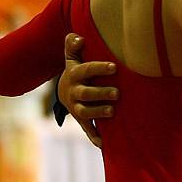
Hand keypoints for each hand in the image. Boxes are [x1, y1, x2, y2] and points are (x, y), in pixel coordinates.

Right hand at [58, 33, 118, 148]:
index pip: (86, 70)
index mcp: (75, 74)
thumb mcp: (72, 55)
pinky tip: (103, 143)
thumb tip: (79, 38)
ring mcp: (76, 106)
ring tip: (112, 112)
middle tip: (117, 93)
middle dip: (101, 94)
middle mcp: (74, 91)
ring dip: (98, 113)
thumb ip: (73, 44)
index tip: (114, 67)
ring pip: (84, 112)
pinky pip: (86, 129)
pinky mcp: (81, 119)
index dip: (100, 68)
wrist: (64, 89)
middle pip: (86, 93)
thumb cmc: (76, 67)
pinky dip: (94, 136)